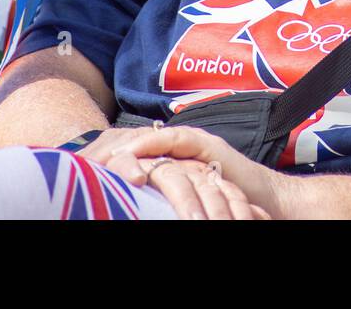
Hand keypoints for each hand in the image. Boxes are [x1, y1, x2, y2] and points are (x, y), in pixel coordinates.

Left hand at [77, 127, 269, 219]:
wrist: (265, 201)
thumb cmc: (222, 208)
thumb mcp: (183, 205)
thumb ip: (162, 203)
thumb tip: (131, 211)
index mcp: (175, 162)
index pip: (139, 154)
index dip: (113, 158)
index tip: (86, 166)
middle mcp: (182, 149)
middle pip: (141, 142)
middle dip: (114, 147)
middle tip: (86, 156)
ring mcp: (194, 144)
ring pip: (154, 139)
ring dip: (128, 144)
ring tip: (103, 151)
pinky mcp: (207, 146)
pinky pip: (175, 140)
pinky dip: (152, 142)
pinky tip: (132, 147)